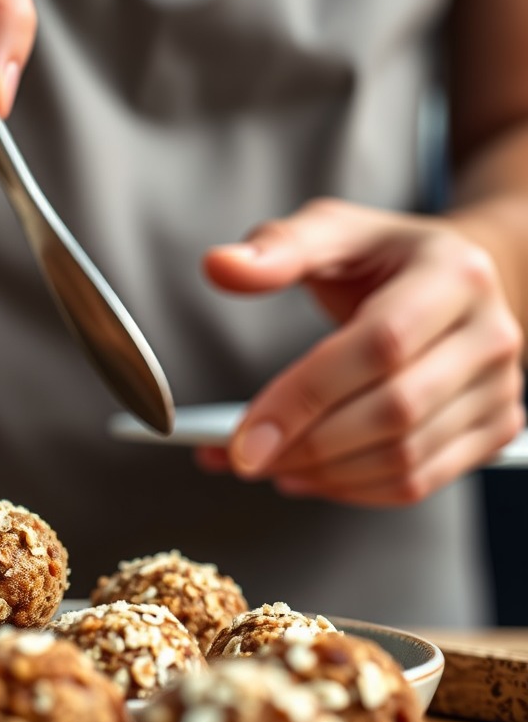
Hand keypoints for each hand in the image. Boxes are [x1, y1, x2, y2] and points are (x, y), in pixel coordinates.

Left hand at [197, 198, 524, 505]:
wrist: (456, 280)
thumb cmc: (385, 258)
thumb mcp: (332, 231)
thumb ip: (276, 249)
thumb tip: (221, 266)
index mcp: (452, 275)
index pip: (377, 347)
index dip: (305, 398)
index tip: (244, 437)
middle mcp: (490, 333)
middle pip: (394, 412)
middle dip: (307, 446)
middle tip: (246, 456)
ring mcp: (500, 387)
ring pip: (405, 458)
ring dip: (324, 475)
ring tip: (271, 464)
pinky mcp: (495, 428)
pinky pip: (421, 481)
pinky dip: (354, 490)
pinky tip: (310, 476)